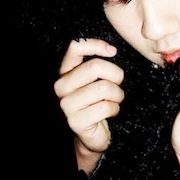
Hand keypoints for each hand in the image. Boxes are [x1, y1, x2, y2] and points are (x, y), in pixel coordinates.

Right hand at [54, 38, 124, 172]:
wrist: (93, 134)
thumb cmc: (98, 102)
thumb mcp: (97, 80)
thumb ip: (98, 64)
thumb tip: (111, 49)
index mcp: (65, 71)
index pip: (75, 47)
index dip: (96, 45)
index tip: (113, 51)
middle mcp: (61, 86)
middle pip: (95, 67)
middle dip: (115, 75)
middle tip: (118, 84)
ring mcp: (66, 104)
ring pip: (103, 88)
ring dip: (117, 95)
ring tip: (115, 100)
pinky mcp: (75, 121)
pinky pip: (105, 107)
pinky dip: (115, 109)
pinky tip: (110, 112)